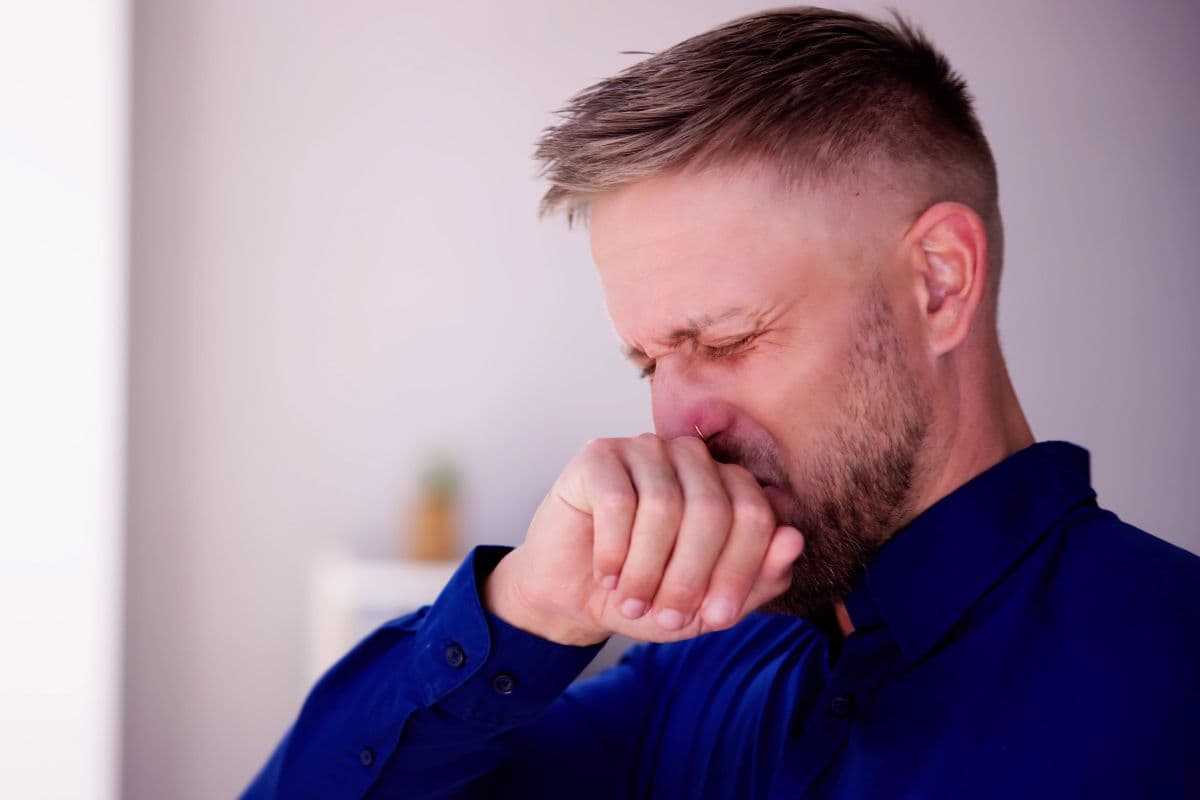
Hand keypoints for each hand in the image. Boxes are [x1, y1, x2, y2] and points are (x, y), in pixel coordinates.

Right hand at [483, 433, 804, 645]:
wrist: (573, 597)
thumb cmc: (645, 595)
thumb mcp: (706, 606)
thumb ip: (756, 579)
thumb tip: (794, 540)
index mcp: (729, 485)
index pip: (756, 515)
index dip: (740, 571)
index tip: (714, 618)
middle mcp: (692, 458)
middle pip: (714, 509)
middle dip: (691, 575)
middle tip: (667, 616)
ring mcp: (645, 450)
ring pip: (665, 506)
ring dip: (648, 568)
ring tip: (632, 599)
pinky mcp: (599, 454)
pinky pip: (618, 500)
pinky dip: (614, 550)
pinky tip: (607, 574)